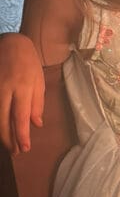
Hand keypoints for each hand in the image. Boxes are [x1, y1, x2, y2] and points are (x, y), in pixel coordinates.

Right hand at [0, 33, 44, 153]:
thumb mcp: (38, 82)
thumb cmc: (28, 64)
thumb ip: (37, 104)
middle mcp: (5, 90)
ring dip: (2, 133)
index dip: (21, 135)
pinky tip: (2, 130)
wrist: (10, 43)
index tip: (25, 149)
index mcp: (22, 88)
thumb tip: (36, 124)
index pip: (20, 117)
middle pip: (3, 120)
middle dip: (9, 139)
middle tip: (16, 153)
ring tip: (9, 146)